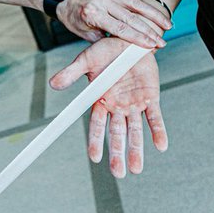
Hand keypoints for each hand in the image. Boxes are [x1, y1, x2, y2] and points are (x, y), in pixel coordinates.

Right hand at [51, 37, 166, 177]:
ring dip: (136, 149)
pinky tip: (160, 146)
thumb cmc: (108, 49)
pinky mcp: (151, 98)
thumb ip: (72, 72)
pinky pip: (155, 118)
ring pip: (134, 130)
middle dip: (117, 153)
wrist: (132, 39)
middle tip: (118, 173)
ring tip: (136, 169)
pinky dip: (158, 132)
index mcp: (101, 99)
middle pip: (116, 133)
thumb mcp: (88, 58)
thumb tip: (52, 84)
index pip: (97, 125)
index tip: (94, 158)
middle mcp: (117, 106)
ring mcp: (134, 104)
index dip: (96, 141)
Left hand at [54, 0, 170, 46]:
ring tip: (167, 24)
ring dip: (153, 14)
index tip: (153, 45)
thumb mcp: (86, 34)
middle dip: (150, 31)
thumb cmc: (75, 19)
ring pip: (136, 2)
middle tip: (163, 41)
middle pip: (131, 18)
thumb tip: (128, 47)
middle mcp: (101, 0)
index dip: (138, 38)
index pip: (121, 29)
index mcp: (93, 15)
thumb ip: (106, 39)